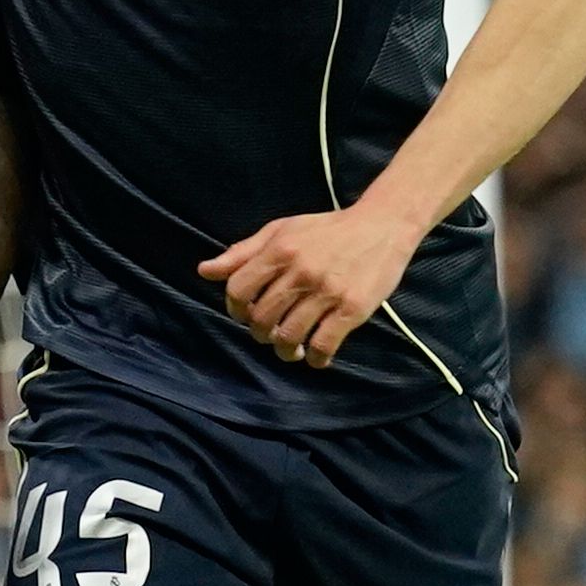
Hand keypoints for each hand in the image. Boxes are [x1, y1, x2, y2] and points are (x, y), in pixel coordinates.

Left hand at [196, 205, 420, 368]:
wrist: (381, 226)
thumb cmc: (326, 230)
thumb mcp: (281, 231)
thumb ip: (243, 252)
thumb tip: (204, 271)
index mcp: (279, 250)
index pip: (238, 289)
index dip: (235, 309)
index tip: (245, 314)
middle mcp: (300, 271)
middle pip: (262, 318)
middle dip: (260, 332)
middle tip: (270, 332)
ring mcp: (327, 292)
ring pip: (290, 337)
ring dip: (285, 351)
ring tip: (291, 348)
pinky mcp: (352, 309)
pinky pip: (324, 346)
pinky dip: (315, 359)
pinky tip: (315, 356)